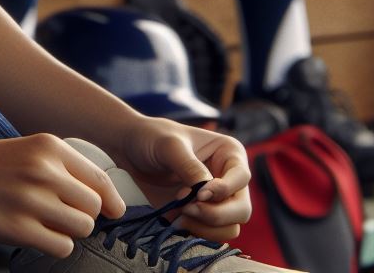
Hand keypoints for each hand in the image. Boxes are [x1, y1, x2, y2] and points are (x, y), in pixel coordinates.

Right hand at [0, 134, 125, 256]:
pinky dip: (54, 245)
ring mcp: (32, 200)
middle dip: (84, 216)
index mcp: (49, 147)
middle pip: (94, 206)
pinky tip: (35, 235)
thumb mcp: (25, 150)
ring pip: (82, 227)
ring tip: (46, 224)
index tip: (113, 211)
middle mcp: (45, 170)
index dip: (111, 200)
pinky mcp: (18, 228)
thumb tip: (98, 199)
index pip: (100, 178)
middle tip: (62, 216)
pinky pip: (62, 247)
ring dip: (69, 231)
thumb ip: (57, 168)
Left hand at [116, 118, 250, 241]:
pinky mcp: (202, 216)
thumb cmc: (152, 137)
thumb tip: (207, 192)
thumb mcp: (169, 146)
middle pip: (241, 209)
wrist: (131, 150)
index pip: (242, 178)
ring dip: (205, 227)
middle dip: (215, 214)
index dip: (225, 190)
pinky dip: (196, 233)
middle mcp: (229, 179)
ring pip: (230, 227)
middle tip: (187, 208)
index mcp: (229, 154)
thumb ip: (189, 167)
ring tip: (180, 212)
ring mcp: (216, 200)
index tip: (199, 194)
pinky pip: (211, 236)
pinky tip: (176, 220)